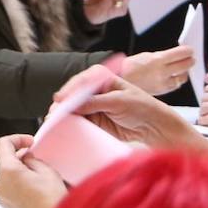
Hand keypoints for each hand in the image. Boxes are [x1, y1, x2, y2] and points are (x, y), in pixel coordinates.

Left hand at [0, 134, 64, 207]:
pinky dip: (21, 186)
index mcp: (7, 172)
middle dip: (21, 159)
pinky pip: (12, 190)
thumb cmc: (52, 203)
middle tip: (39, 161)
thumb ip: (33, 160)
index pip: (3, 145)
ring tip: (42, 179)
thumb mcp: (47, 172)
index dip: (17, 139)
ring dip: (22, 173)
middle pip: (6, 163)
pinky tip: (38, 191)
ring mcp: (2, 198)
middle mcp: (0, 185)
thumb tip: (27, 158)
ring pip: (9, 177)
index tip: (28, 142)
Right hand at [64, 71, 207, 150]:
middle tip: (53, 114)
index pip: (80, 83)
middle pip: (73, 97)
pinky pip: (79, 122)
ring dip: (64, 116)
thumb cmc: (141, 107)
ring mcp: (93, 107)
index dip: (68, 91)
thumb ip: (95, 103)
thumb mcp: (118, 101)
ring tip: (53, 122)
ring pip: (73, 111)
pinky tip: (63, 129)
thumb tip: (74, 106)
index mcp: (101, 79)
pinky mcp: (95, 121)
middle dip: (63, 105)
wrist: (154, 126)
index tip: (59, 100)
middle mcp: (94, 91)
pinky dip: (71, 126)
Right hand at [120, 45, 194, 95]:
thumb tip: (175, 55)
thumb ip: (162, 56)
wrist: (119, 82)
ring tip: (182, 68)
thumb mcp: (145, 56)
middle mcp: (162, 72)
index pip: (181, 53)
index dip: (188, 51)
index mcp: (157, 60)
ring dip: (184, 72)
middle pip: (185, 65)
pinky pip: (175, 86)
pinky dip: (177, 81)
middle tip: (190, 58)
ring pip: (182, 78)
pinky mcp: (161, 92)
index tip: (189, 50)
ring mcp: (162, 83)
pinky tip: (174, 77)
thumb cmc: (129, 68)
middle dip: (190, 60)